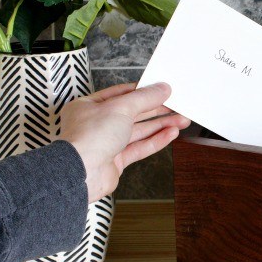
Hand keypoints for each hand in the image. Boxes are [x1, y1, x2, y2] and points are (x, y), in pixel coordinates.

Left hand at [59, 82, 190, 201]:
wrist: (82, 172)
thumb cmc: (88, 138)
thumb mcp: (121, 107)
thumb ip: (144, 98)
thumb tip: (161, 89)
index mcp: (89, 105)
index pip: (121, 94)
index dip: (142, 91)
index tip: (161, 90)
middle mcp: (97, 124)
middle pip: (132, 113)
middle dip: (156, 110)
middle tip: (176, 106)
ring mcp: (106, 143)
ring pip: (138, 131)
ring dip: (160, 125)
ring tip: (180, 120)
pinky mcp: (116, 160)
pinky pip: (139, 147)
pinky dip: (156, 140)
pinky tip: (170, 134)